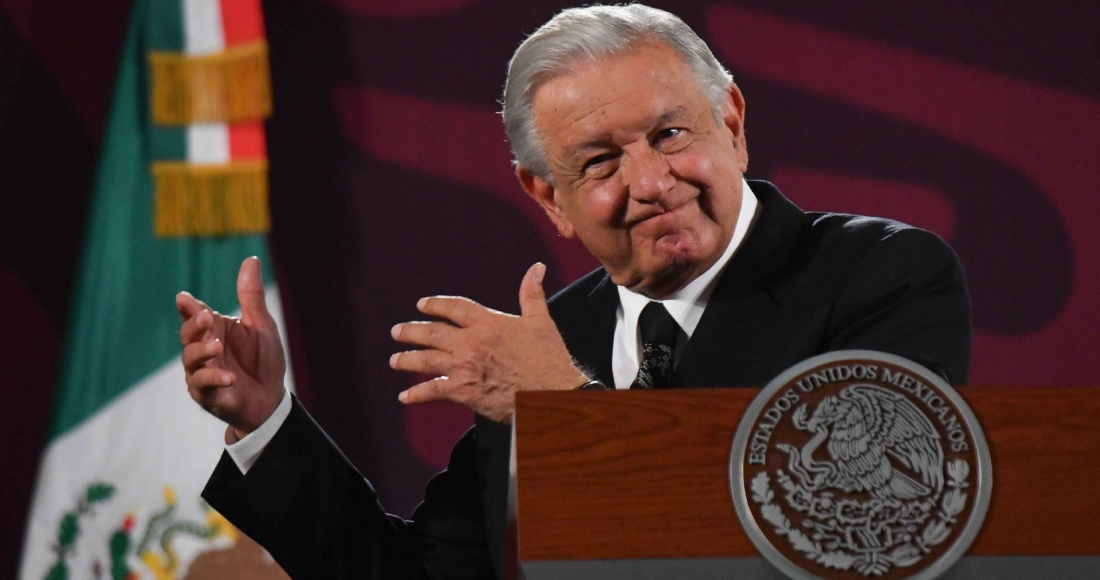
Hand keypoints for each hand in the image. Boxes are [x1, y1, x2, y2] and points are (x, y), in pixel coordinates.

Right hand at [177, 257, 286, 441]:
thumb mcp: (261, 325)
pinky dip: (214, 379)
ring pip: (190, 359)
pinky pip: (203, 385)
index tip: (184, 299)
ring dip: (202, 351)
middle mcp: (203, 349)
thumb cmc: (264, 359)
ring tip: (216, 346)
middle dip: (194, 325)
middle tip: (206, 317)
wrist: (271, 397)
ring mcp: (202, 371)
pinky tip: (229, 377)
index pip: (195, 314)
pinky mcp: (207, 394)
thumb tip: (251, 259)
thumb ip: (251, 296)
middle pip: (187, 334)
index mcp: (215, 329)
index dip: (188, 307)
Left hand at [390, 263, 587, 422]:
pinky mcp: (464, 392)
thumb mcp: (541, 321)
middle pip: (433, 332)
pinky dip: (417, 394)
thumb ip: (532, 293)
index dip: (436, 305)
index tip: (422, 304)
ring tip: (395, 360)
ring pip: (427, 360)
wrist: (551, 392)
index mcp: (489, 322)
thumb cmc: (549, 359)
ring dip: (407, 359)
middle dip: (412, 331)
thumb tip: (536, 268)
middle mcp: (471, 342)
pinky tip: (405, 396)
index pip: (455, 308)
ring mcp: (464, 367)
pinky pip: (433, 390)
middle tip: (397, 331)